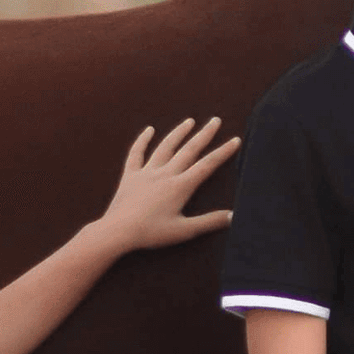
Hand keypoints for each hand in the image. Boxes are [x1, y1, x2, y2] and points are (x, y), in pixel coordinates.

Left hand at [94, 117, 239, 255]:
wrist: (118, 231)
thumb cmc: (152, 233)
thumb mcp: (185, 231)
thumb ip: (210, 222)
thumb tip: (233, 216)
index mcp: (180, 186)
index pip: (207, 165)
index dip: (222, 152)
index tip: (235, 140)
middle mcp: (165, 174)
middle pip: (189, 150)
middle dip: (204, 134)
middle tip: (215, 120)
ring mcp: (146, 172)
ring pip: (165, 147)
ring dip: (178, 133)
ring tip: (189, 121)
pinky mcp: (130, 175)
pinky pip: (136, 153)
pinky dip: (142, 140)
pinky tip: (149, 130)